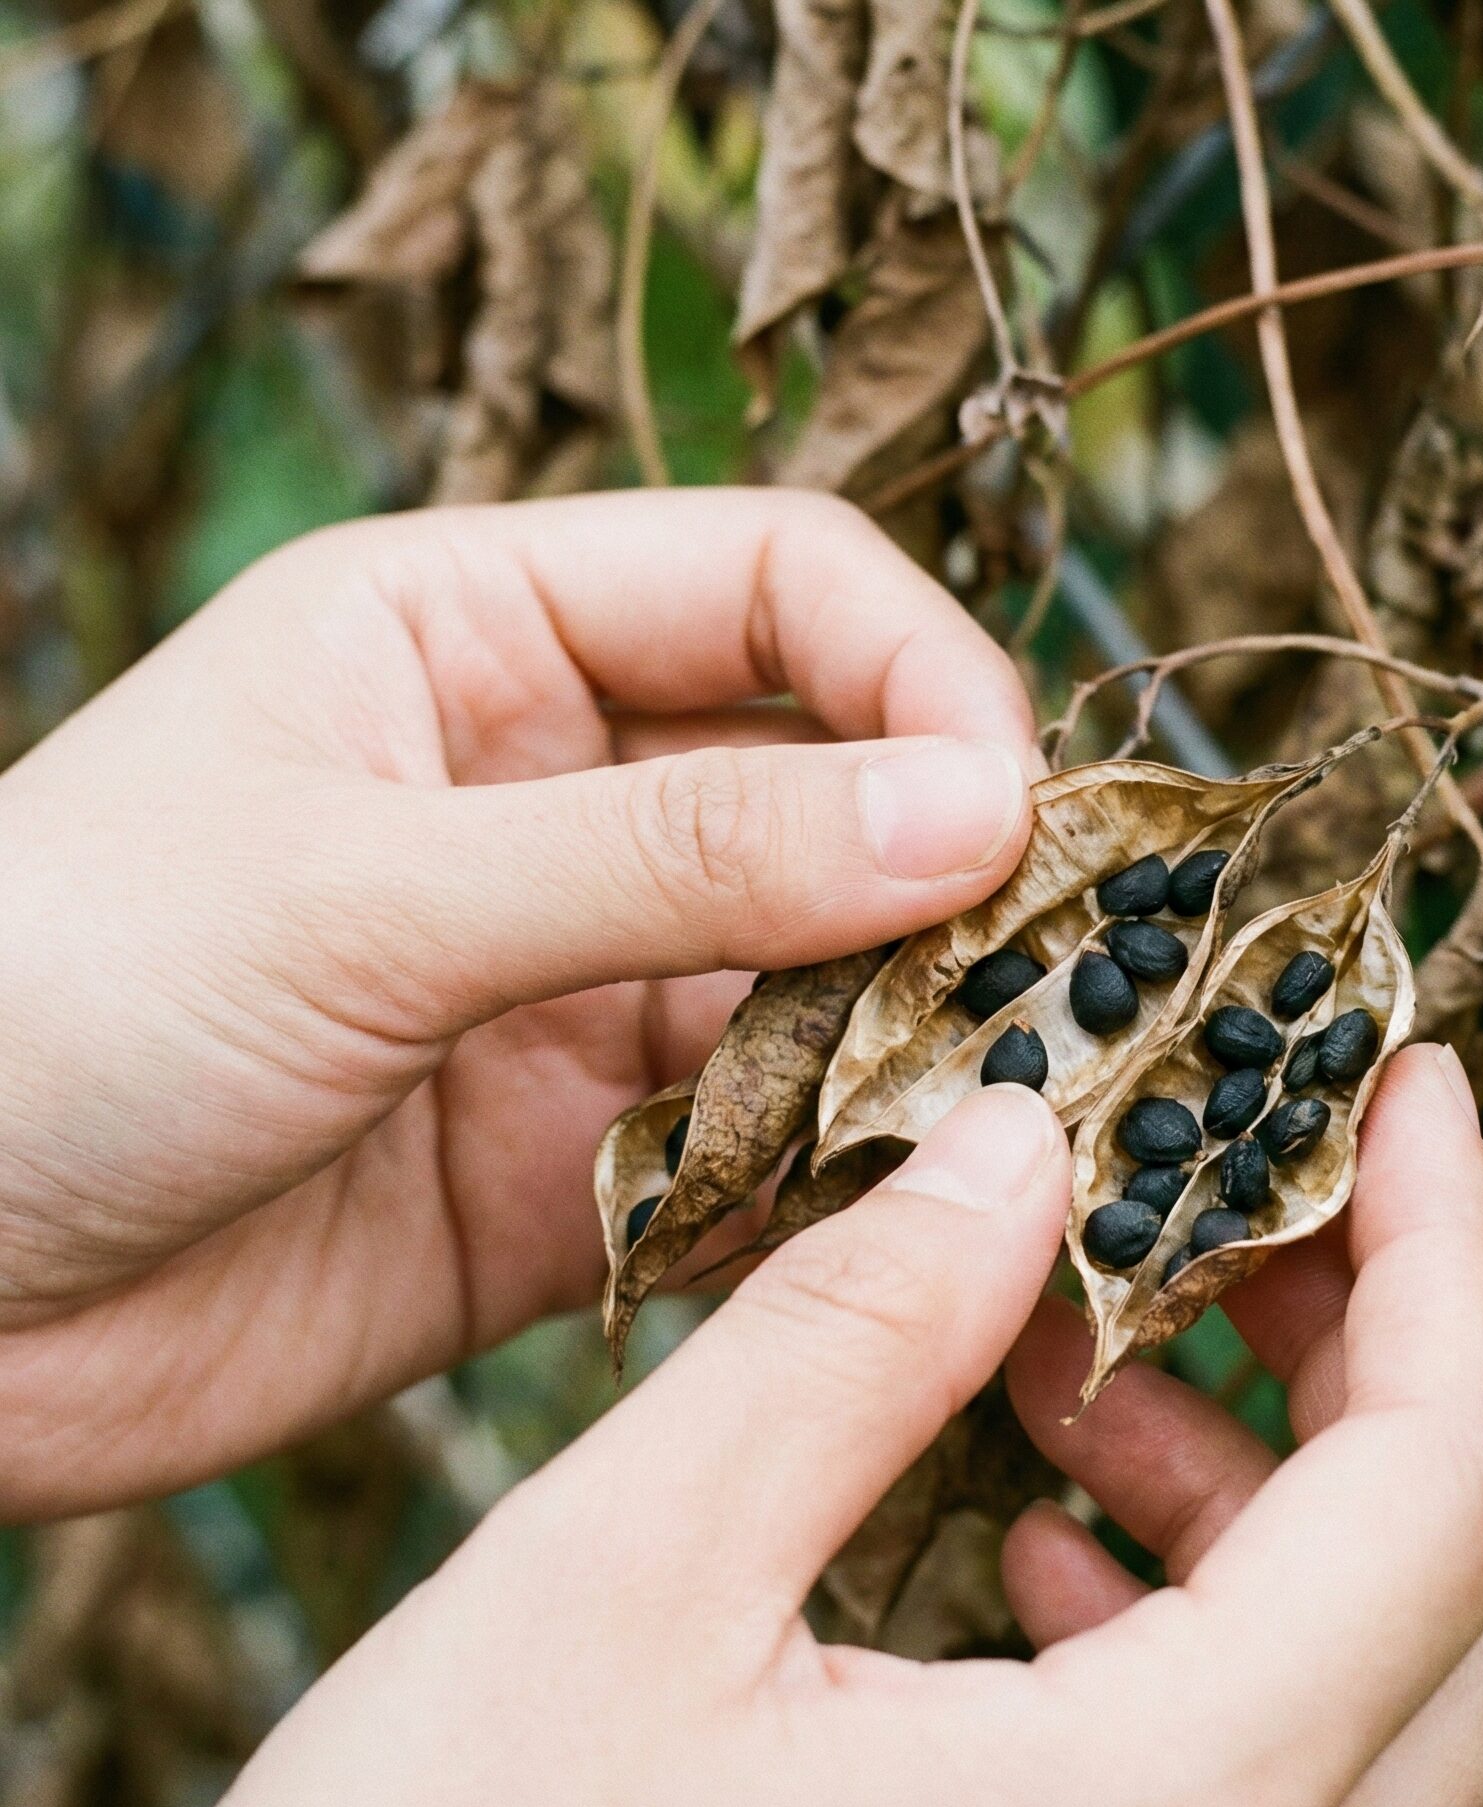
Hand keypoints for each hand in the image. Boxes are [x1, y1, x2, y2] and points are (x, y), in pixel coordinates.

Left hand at [0, 490, 1037, 1517]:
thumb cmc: (46, 1001)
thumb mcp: (364, 888)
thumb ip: (673, 856)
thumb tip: (970, 813)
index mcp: (479, 640)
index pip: (781, 588)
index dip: (920, 674)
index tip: (1005, 812)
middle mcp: (553, 800)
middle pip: (833, 790)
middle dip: (948, 874)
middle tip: (1057, 978)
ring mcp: (576, 988)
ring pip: (822, 981)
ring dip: (912, 1039)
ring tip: (999, 1110)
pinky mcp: (579, 1164)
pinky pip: (763, 1150)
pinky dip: (839, 1179)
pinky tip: (891, 1217)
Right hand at [86, 1050, 1482, 1806]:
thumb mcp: (620, 1577)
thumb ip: (858, 1329)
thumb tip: (1022, 1140)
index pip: (1451, 1477)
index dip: (1448, 1241)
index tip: (1405, 1083)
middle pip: (1466, 1586)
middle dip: (1383, 1343)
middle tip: (1242, 1193)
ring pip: (1386, 1697)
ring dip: (1281, 1482)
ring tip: (1086, 1359)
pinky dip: (1213, 1626)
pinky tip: (1047, 1547)